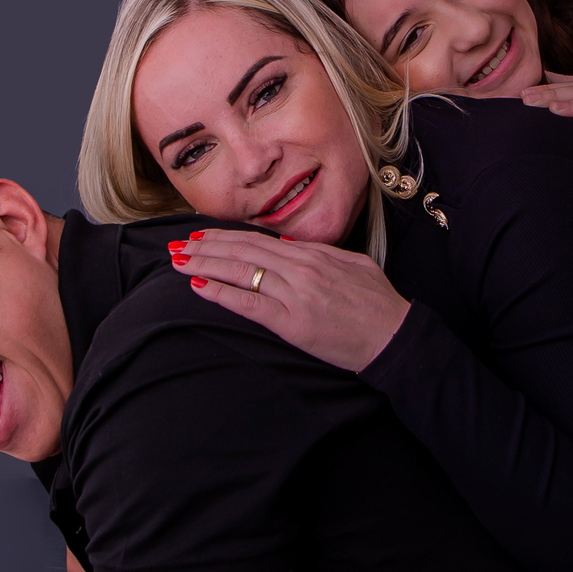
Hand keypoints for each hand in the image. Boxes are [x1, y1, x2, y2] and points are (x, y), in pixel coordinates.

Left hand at [169, 228, 409, 370]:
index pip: (260, 241)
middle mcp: (301, 268)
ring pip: (240, 271)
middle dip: (206, 247)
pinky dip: (220, 292)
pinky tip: (198, 286)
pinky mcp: (293, 321)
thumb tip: (294, 249)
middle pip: (243, 251)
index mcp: (314, 255)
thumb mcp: (353, 266)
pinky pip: (249, 303)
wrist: (395, 336)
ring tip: (178, 261)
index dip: (227, 237)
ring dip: (204, 264)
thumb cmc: (379, 305)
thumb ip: (321, 256)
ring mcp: (296, 293)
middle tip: (177, 245)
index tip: (203, 235)